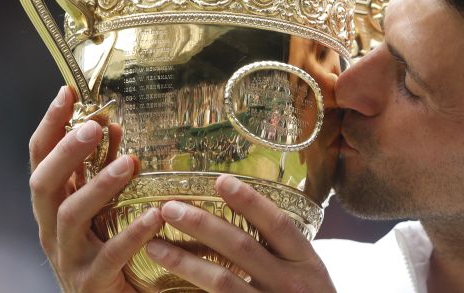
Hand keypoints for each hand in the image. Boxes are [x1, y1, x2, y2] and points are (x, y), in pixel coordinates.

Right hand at [29, 86, 163, 292]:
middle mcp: (51, 229)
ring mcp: (68, 256)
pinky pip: (110, 255)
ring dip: (99, 186)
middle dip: (67, 152)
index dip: (50, 126)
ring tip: (128, 163)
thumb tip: (113, 125)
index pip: (40, 159)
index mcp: (52, 206)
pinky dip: (132, 234)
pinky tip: (154, 215)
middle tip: (94, 126)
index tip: (67, 93)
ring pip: (71, 216)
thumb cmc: (104, 249)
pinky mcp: (91, 281)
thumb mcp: (100, 206)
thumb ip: (103, 168)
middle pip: (44, 185)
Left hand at [145, 175, 335, 292]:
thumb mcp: (310, 273)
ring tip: (153, 245)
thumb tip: (249, 211)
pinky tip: (163, 286)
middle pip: (241, 246)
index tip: (221, 180)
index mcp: (307, 262)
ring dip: (184, 261)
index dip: (250, 201)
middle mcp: (289, 283)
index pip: (277, 224)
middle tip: (169, 207)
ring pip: (221, 280)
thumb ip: (285, 249)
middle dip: (202, 224)